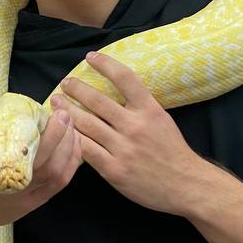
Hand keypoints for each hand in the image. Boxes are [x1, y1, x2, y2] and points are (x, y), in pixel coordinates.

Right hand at [0, 67, 83, 231]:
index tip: (49, 107)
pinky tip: (73, 144)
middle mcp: (5, 178)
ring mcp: (21, 193)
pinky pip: (59, 183)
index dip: (42, 127)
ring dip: (69, 146)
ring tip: (71, 124)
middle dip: (60, 133)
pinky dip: (71, 163)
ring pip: (56, 171)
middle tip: (64, 112)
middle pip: (44, 158)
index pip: (18, 143)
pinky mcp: (31, 202)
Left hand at [53, 51, 204, 214]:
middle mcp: (135, 126)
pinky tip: (63, 131)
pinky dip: (73, 139)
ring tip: (56, 102)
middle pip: (98, 101)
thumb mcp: (162, 120)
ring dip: (68, 111)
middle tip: (65, 83)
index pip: (125, 78)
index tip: (91, 57)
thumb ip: (141, 107)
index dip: (106, 64)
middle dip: (76, 89)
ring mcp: (123, 148)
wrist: (186, 185)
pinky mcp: (114, 169)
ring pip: (87, 124)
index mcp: (150, 110)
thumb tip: (117, 92)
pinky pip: (87, 150)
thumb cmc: (173, 152)